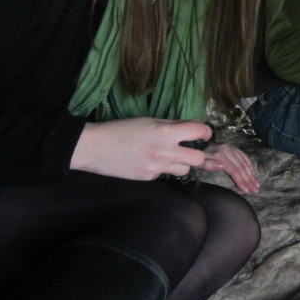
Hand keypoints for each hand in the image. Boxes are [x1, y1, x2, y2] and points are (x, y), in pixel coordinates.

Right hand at [70, 118, 211, 180]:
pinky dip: (163, 168)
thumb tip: (195, 124)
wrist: (95, 147)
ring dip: (182, 163)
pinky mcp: (149, 178)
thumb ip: (174, 124)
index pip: (199, 132)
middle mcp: (164, 152)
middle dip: (198, 153)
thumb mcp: (150, 121)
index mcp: (165, 132)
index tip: (202, 133)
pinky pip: (166, 174)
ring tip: (169, 155)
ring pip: (185, 170)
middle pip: (198, 158)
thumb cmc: (121, 129)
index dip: (205, 132)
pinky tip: (150, 161)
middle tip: (190, 148)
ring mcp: (156, 168)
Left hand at [199, 142, 259, 193]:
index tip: (247, 191)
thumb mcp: (197, 162)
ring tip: (257, 184)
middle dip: (249, 179)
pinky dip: (249, 164)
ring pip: (244, 161)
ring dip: (251, 173)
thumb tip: (222, 166)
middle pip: (241, 167)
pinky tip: (253, 172)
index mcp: (220, 154)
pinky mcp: (231, 147)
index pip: (234, 170)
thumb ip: (208, 164)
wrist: (193, 143)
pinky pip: (243, 155)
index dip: (241, 180)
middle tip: (256, 190)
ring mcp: (230, 147)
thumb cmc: (194, 157)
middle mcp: (227, 149)